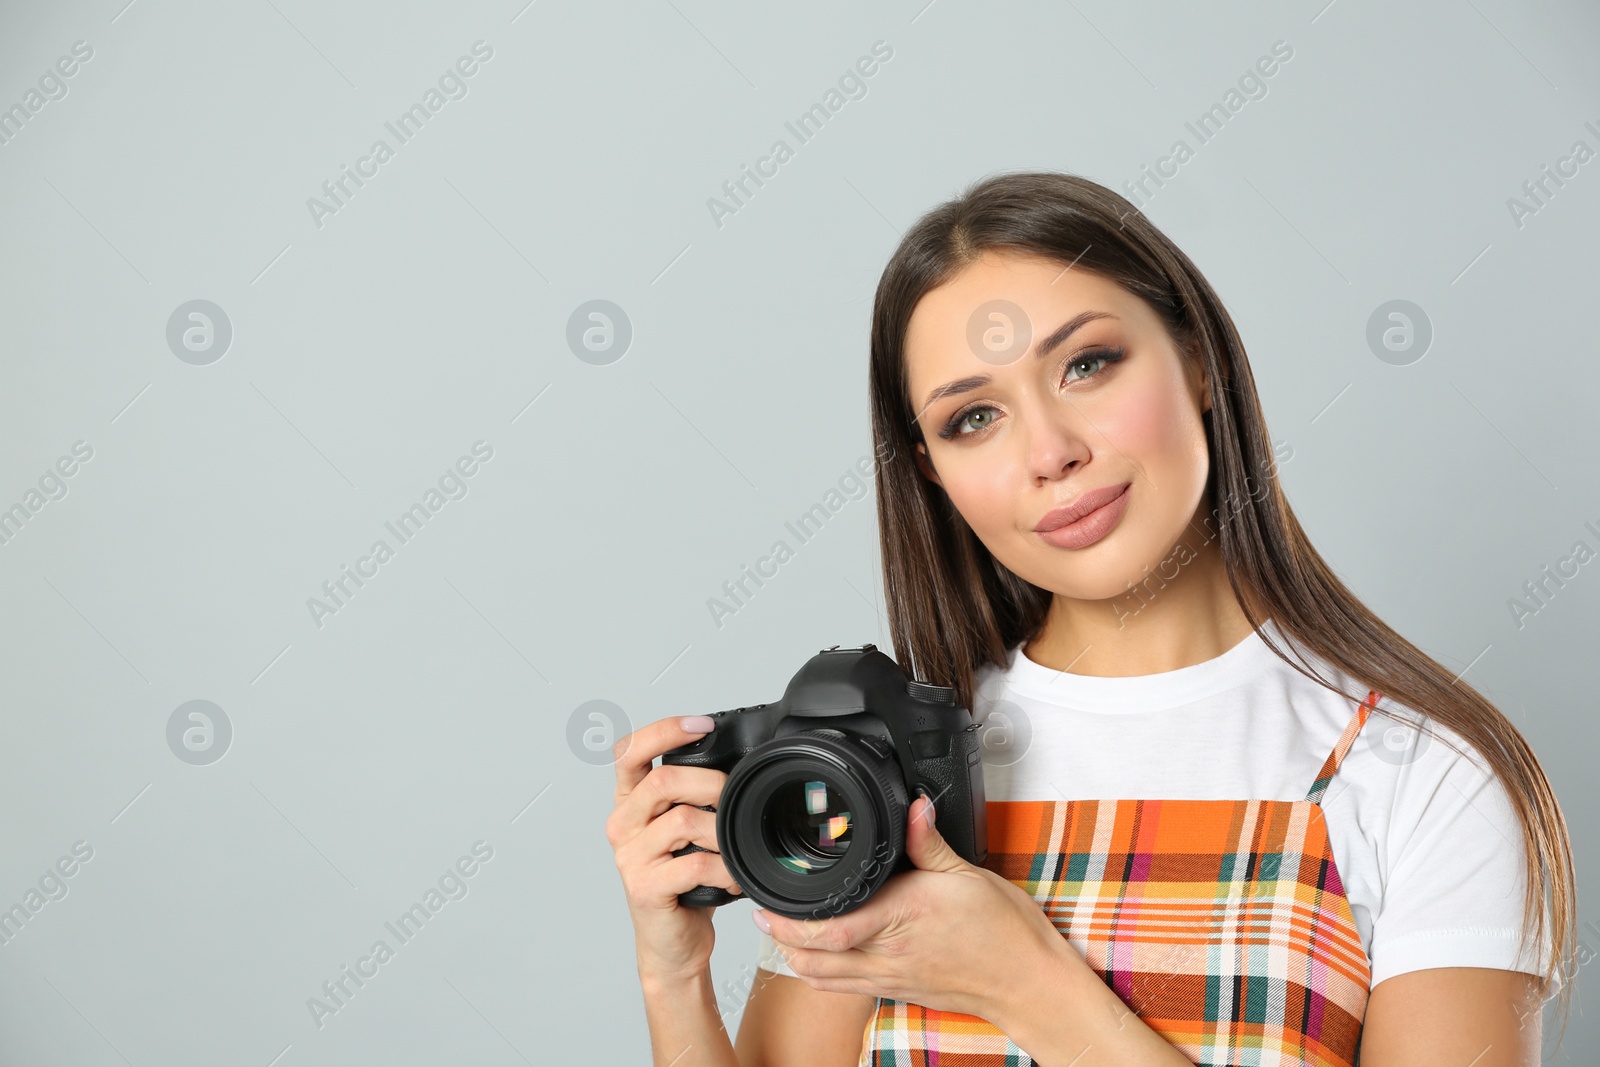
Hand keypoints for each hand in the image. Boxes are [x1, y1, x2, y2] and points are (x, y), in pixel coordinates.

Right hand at [605, 714, 743, 981]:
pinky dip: (723, 869)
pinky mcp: (645, 887)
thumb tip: (738, 765)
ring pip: (682, 820)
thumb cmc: (685, 883)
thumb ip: (694, 797)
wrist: (673, 943)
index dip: (664, 730)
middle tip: (734, 799)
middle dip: (710, 783)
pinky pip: (693, 864)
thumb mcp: (686, 832)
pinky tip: (733, 877)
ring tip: (736, 847)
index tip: (702, 724)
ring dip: (722, 832)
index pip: (630, 750)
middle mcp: (623, 824)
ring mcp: (630, 857)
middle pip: (662, 780)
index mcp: (631, 802)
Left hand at [757, 794, 1068, 1021]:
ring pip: (823, 977)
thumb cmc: (1004, 932)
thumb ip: (928, 841)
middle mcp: (890, 954)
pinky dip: (821, 974)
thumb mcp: (968, 874)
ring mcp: (891, 977)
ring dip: (794, 957)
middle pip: (814, 957)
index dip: (791, 919)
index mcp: (903, 917)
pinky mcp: (897, 990)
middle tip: (761, 913)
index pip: (832, 927)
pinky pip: (845, 988)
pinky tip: (816, 956)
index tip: (770, 898)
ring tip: (779, 931)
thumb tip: (911, 806)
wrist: (1028, 982)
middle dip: (780, 937)